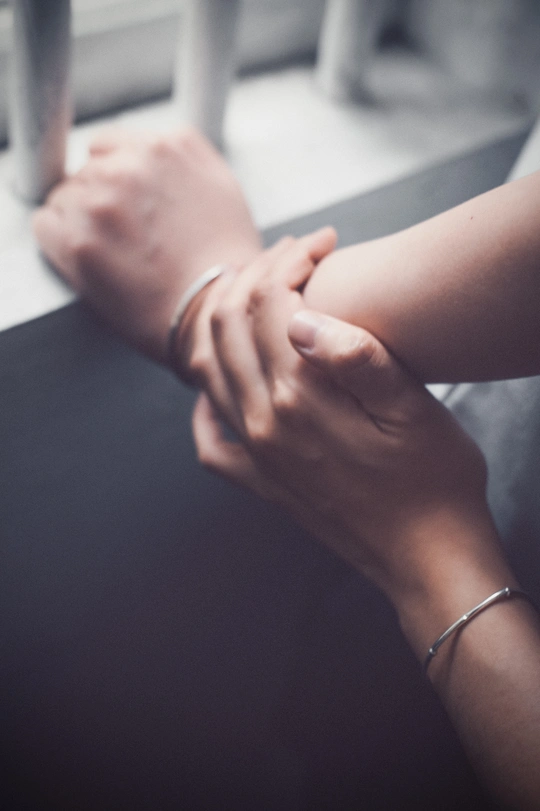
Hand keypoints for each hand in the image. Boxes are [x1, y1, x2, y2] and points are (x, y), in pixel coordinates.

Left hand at [33, 127, 261, 360]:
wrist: (219, 312)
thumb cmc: (226, 261)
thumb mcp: (222, 187)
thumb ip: (182, 156)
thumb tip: (149, 151)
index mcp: (167, 146)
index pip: (108, 146)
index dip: (116, 180)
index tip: (126, 209)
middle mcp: (131, 165)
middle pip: (86, 172)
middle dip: (101, 203)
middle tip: (128, 241)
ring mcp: (101, 202)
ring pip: (65, 198)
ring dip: (81, 223)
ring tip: (117, 257)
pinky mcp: (78, 241)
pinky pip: (46, 225)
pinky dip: (60, 242)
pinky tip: (91, 263)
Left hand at [191, 263, 509, 614]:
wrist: (427, 557)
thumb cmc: (434, 479)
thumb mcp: (413, 409)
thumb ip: (355, 358)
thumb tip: (300, 317)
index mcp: (301, 398)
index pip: (270, 303)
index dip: (291, 260)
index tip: (323, 243)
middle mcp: (263, 423)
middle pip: (229, 325)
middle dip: (255, 275)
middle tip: (293, 257)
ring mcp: (255, 454)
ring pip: (209, 369)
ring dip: (227, 320)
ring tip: (261, 295)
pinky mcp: (260, 481)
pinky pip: (209, 436)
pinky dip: (205, 398)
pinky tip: (224, 382)